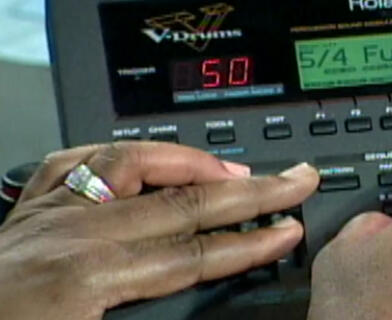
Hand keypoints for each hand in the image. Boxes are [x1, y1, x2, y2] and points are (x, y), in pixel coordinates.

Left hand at [0, 142, 317, 319]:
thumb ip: (151, 318)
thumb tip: (196, 297)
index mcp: (87, 280)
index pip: (196, 253)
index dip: (252, 243)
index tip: (290, 230)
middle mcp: (72, 234)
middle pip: (186, 201)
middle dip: (253, 192)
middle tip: (296, 179)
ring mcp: (50, 213)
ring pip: (142, 166)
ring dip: (199, 164)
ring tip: (238, 170)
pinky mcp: (31, 207)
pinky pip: (84, 159)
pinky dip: (128, 152)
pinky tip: (151, 156)